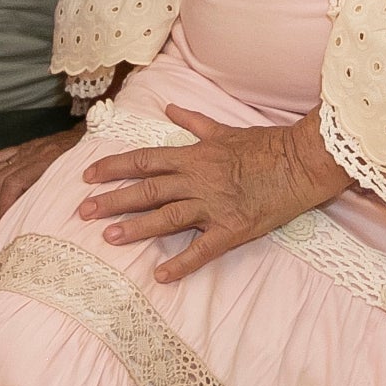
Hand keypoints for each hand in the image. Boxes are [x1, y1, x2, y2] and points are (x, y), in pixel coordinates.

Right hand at [0, 126, 85, 223]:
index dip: (3, 206)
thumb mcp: (81, 182)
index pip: (13, 183)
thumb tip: (54, 225)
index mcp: (47, 161)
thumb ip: (66, 198)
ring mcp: (27, 150)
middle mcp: (33, 153)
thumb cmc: (94, 159)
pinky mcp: (25, 148)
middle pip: (0, 180)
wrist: (98, 135)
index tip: (4, 223)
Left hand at [77, 105, 352, 281]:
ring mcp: (214, 205)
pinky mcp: (233, 228)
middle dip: (113, 199)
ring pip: (167, 217)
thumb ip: (193, 123)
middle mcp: (198, 178)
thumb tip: (169, 110)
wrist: (302, 161)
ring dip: (137, 227)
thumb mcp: (226, 128)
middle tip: (83, 212)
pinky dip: (181, 263)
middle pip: (147, 189)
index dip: (114, 167)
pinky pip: (202, 249)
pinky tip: (160, 275)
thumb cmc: (266, 144)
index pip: (145, 159)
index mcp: (195, 154)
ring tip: (109, 237)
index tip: (87, 176)